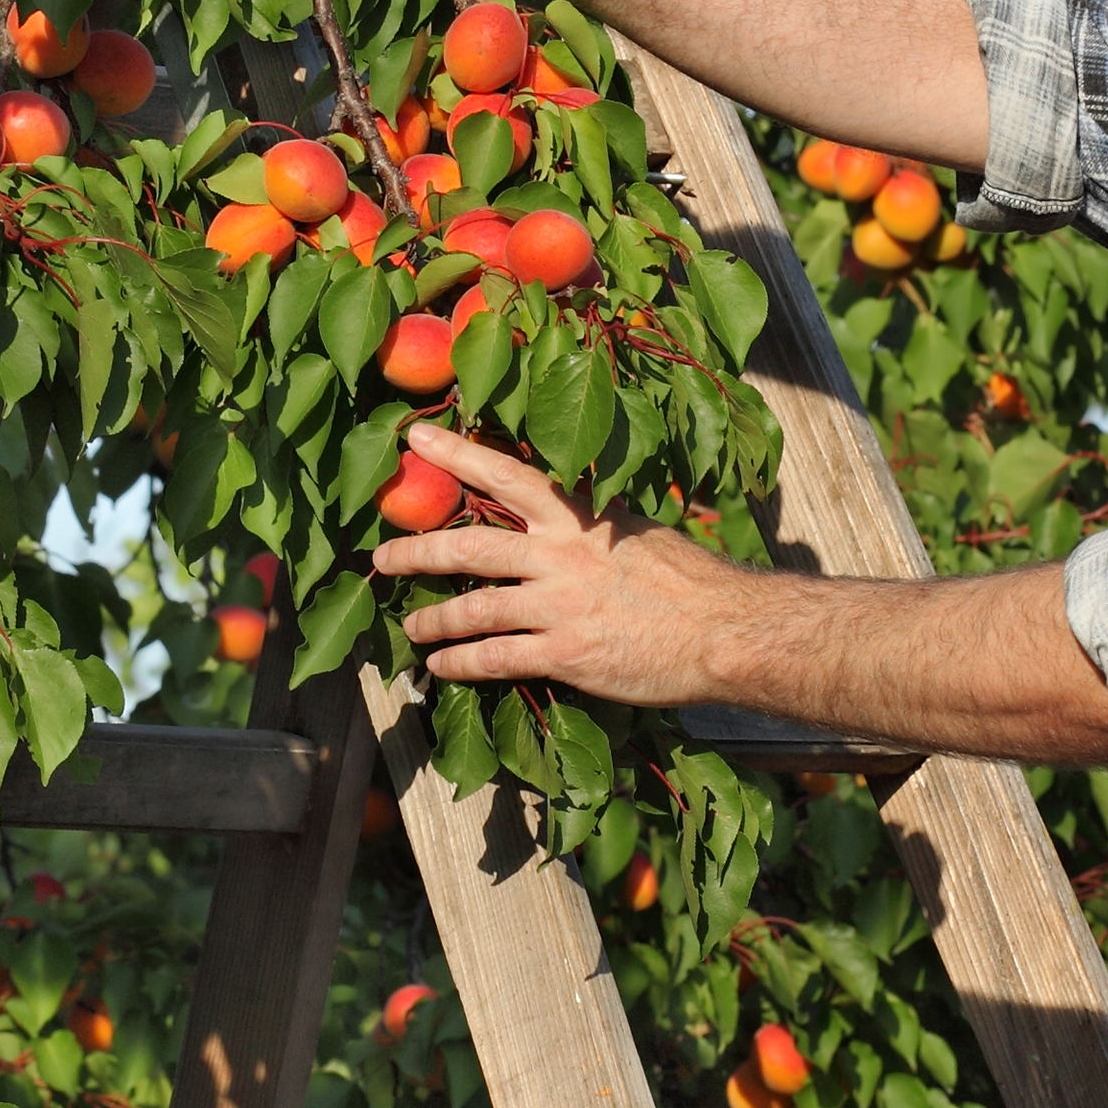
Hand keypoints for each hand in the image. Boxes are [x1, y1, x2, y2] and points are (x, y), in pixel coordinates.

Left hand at [371, 424, 756, 706]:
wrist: (726, 631)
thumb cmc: (692, 583)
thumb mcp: (639, 533)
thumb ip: (593, 529)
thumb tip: (567, 523)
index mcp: (579, 517)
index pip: (507, 474)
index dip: (456, 454)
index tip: (414, 438)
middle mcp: (560, 555)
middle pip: (469, 544)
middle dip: (417, 551)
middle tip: (381, 558)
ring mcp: (559, 605)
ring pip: (472, 607)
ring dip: (433, 620)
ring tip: (411, 629)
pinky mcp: (565, 653)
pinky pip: (495, 657)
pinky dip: (461, 663)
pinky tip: (443, 668)